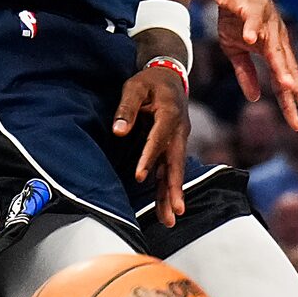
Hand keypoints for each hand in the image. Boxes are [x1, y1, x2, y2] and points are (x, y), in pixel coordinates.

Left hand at [112, 60, 193, 213]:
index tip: (140, 176)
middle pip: (176, 162)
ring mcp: (178, 141)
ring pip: (175, 171)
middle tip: (176, 210)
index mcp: (169, 114)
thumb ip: (126, 107)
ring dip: (173, 195)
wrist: (170, 77)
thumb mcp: (134, 86)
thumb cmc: (149, 82)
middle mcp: (179, 131)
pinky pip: (171, 170)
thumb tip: (118, 131)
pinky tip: (168, 208)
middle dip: (174, 187)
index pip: (158, 139)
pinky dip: (169, 189)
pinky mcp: (174, 147)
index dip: (149, 158)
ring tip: (171, 219)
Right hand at [206, 0, 297, 128]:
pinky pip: (251, 20)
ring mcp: (266, 24)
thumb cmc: (237, 16)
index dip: (292, 101)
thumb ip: (246, 73)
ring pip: (275, 48)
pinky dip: (251, 28)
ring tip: (287, 86)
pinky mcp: (250, 9)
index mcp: (273, 50)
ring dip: (281, 67)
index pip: (285, 80)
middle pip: (288, 68)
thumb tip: (254, 98)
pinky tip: (251, 38)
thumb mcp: (237, 49)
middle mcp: (276, 39)